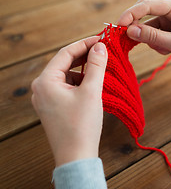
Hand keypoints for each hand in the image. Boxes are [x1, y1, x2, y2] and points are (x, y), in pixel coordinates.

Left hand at [31, 37, 107, 166]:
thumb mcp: (92, 91)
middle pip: (65, 63)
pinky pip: (67, 86)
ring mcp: (46, 98)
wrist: (76, 156)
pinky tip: (94, 84)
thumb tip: (100, 47)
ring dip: (84, 70)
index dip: (85, 44)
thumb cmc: (81, 125)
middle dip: (85, 57)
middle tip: (104, 51)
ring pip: (67, 75)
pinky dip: (81, 82)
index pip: (65, 53)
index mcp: (45, 81)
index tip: (102, 39)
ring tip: (101, 69)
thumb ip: (96, 66)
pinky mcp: (53, 106)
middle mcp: (41, 88)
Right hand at [117, 0, 170, 70]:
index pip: (148, 4)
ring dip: (149, 37)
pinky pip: (152, 31)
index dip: (131, 13)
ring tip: (164, 49)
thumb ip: (153, 37)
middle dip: (136, 23)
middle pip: (144, 8)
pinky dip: (154, 42)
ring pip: (147, 23)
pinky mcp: (167, 26)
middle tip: (127, 36)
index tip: (119, 25)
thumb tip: (129, 31)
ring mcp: (169, 16)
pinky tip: (167, 50)